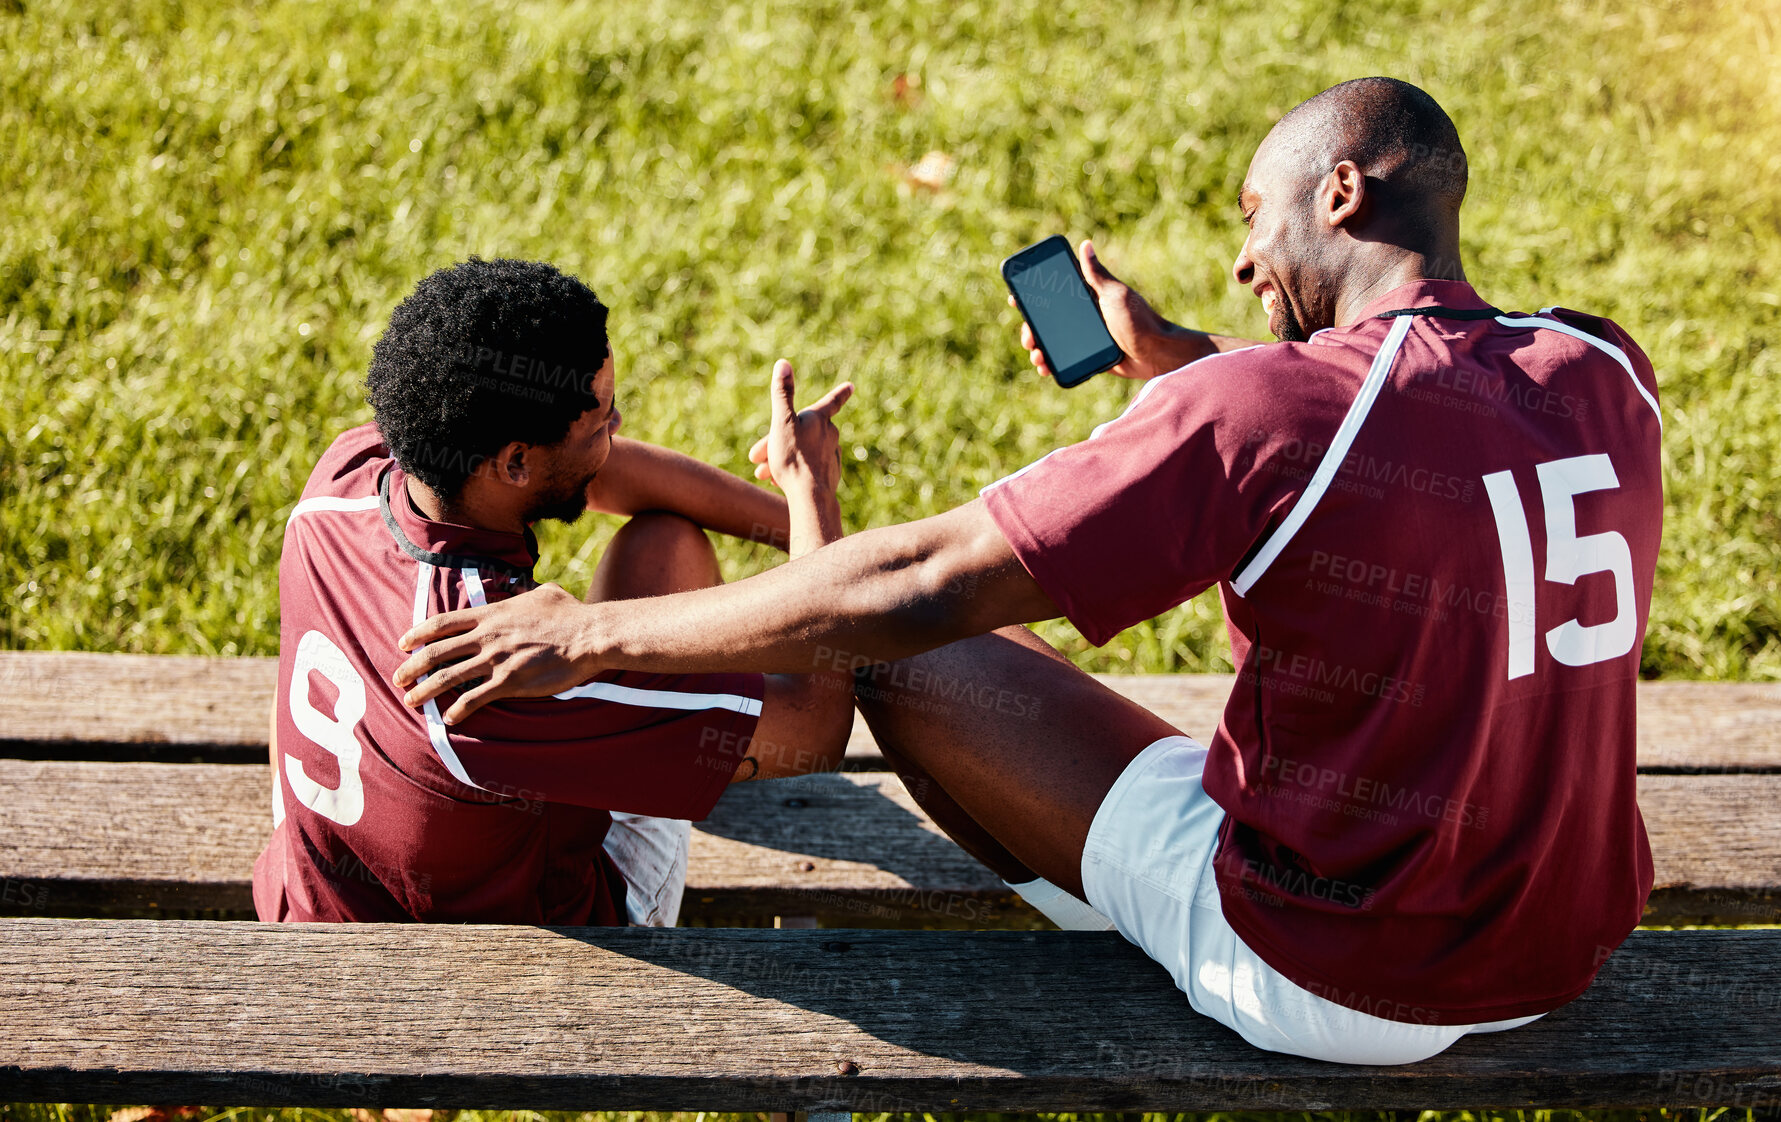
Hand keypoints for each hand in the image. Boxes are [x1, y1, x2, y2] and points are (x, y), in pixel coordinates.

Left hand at [394, 582, 599, 723]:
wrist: (589, 636)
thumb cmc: (571, 614)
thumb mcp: (543, 593)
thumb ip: (524, 593)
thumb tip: (521, 589)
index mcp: (492, 614)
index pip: (444, 623)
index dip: (418, 633)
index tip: (403, 643)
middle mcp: (488, 637)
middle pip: (437, 652)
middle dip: (412, 666)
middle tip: (398, 677)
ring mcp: (497, 660)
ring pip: (448, 677)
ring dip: (425, 690)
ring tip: (411, 700)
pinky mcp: (510, 682)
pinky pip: (475, 698)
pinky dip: (458, 710)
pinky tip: (449, 718)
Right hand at [747, 359, 852, 497]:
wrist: (809, 497)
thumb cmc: (793, 458)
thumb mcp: (782, 422)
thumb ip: (782, 394)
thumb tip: (783, 363)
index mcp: (820, 420)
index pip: (831, 401)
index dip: (840, 393)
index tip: (851, 386)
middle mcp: (830, 436)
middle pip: (801, 433)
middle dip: (776, 443)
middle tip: (756, 457)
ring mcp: (831, 456)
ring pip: (802, 452)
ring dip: (780, 459)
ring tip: (763, 474)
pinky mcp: (829, 476)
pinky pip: (808, 469)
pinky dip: (793, 472)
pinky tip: (780, 482)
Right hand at [1010, 239, 1188, 380]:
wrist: (1156, 354)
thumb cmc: (1139, 320)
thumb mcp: (1115, 295)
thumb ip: (1097, 275)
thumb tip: (1086, 244)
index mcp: (1088, 298)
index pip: (1055, 293)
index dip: (1034, 295)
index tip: (1018, 298)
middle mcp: (1084, 316)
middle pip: (1047, 320)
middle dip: (1032, 328)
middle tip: (1029, 336)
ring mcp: (1085, 338)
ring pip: (1052, 341)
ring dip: (1039, 348)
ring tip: (1037, 356)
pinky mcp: (1088, 356)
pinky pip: (1064, 359)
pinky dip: (1051, 363)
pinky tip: (1045, 367)